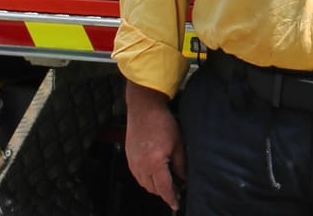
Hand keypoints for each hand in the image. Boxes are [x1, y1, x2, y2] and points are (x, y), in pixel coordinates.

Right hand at [124, 81, 185, 210]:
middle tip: (176, 189)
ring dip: (154, 186)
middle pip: (153, 188)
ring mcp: (133, 162)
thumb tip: (183, 179)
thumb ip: (181, 164)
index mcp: (155, 164)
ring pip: (144, 183)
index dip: (171, 198)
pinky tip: (154, 173)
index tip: (176, 204)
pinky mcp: (129, 157)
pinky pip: (137, 175)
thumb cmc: (163, 123)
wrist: (144, 109)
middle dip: (164, 192)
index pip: (164, 188)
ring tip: (166, 182)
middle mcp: (141, 166)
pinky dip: (146, 178)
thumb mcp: (178, 144)